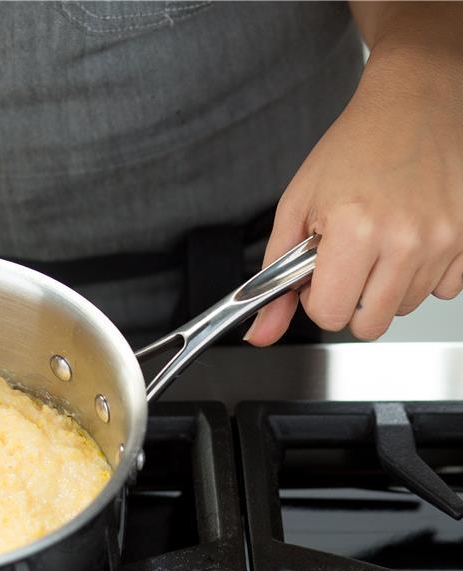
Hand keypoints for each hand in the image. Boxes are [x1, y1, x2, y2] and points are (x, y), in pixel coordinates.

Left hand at [245, 39, 462, 344]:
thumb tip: (260, 334)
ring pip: (406, 308)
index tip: (317, 273)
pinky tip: (411, 239)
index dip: (316, 298)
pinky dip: (424, 274)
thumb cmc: (355, 146)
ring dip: (387, 286)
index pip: (331, 315)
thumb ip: (275, 278)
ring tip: (379, 240)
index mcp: (355, 229)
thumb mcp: (297, 207)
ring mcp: (445, 240)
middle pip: (371, 323)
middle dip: (351, 299)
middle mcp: (406, 239)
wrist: (416, 102)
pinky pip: (445, 290)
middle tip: (348, 261)